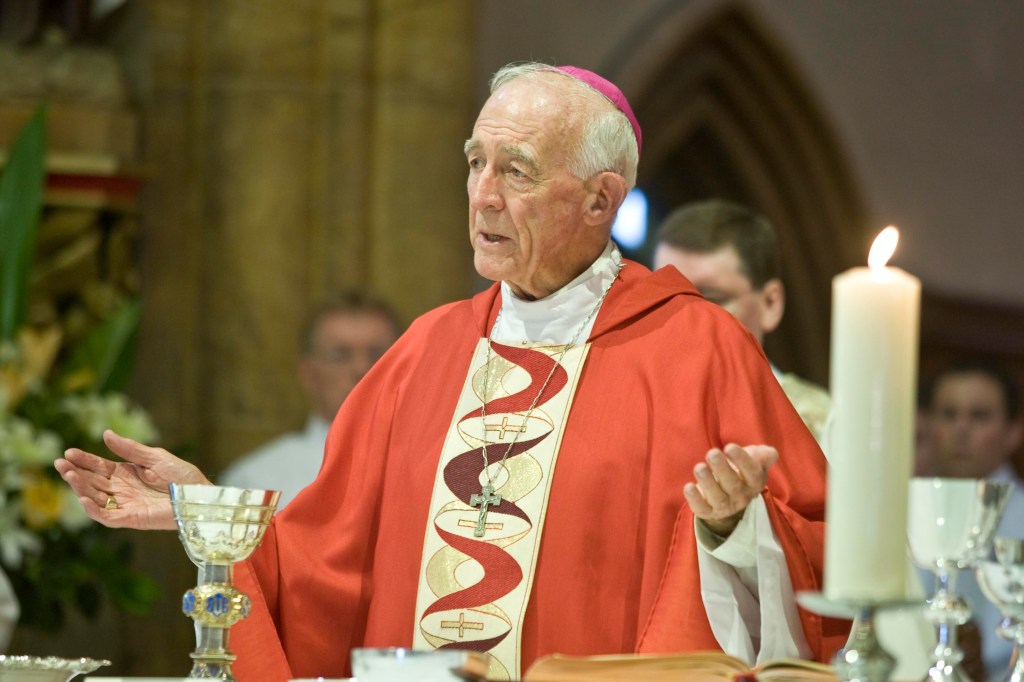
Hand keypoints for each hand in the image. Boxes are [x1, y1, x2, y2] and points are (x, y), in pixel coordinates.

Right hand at [54, 429, 210, 530]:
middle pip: (92, 482)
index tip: (68, 452)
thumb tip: (106, 434)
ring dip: (80, 487)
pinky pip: (107, 517)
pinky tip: (83, 497)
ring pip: (95, 498)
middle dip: (75, 473)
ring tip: (69, 474)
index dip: (84, 460)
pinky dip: (93, 510)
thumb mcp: (155, 457)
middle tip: (60, 463)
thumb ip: (130, 449)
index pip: (98, 467)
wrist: (199, 494)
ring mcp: (125, 505)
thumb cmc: (182, 476)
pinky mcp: (131, 519)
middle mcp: (122, 490)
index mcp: (126, 474)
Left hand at [684, 443, 777, 537]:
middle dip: (722, 469)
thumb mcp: (754, 460)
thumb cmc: (741, 471)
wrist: (729, 495)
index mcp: (754, 482)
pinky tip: (689, 487)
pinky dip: (694, 499)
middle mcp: (741, 496)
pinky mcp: (708, 511)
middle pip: (733, 485)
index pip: (752, 473)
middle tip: (712, 453)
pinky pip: (702, 508)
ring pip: (717, 498)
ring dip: (708, 483)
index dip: (742, 460)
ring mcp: (724, 506)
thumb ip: (763, 455)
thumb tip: (770, 453)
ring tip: (699, 467)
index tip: (730, 446)